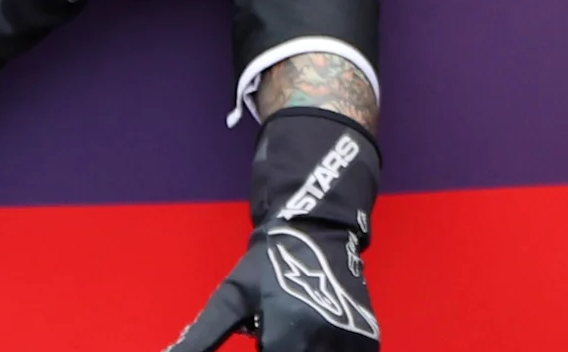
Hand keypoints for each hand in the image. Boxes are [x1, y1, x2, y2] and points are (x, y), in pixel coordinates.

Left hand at [174, 109, 379, 351]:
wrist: (319, 228)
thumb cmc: (267, 264)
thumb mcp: (230, 300)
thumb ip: (200, 338)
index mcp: (286, 336)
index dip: (262, 349)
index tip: (258, 339)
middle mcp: (322, 342)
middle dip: (279, 347)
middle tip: (271, 331)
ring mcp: (350, 340)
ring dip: (301, 349)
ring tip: (288, 331)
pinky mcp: (368, 337)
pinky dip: (326, 349)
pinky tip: (311, 336)